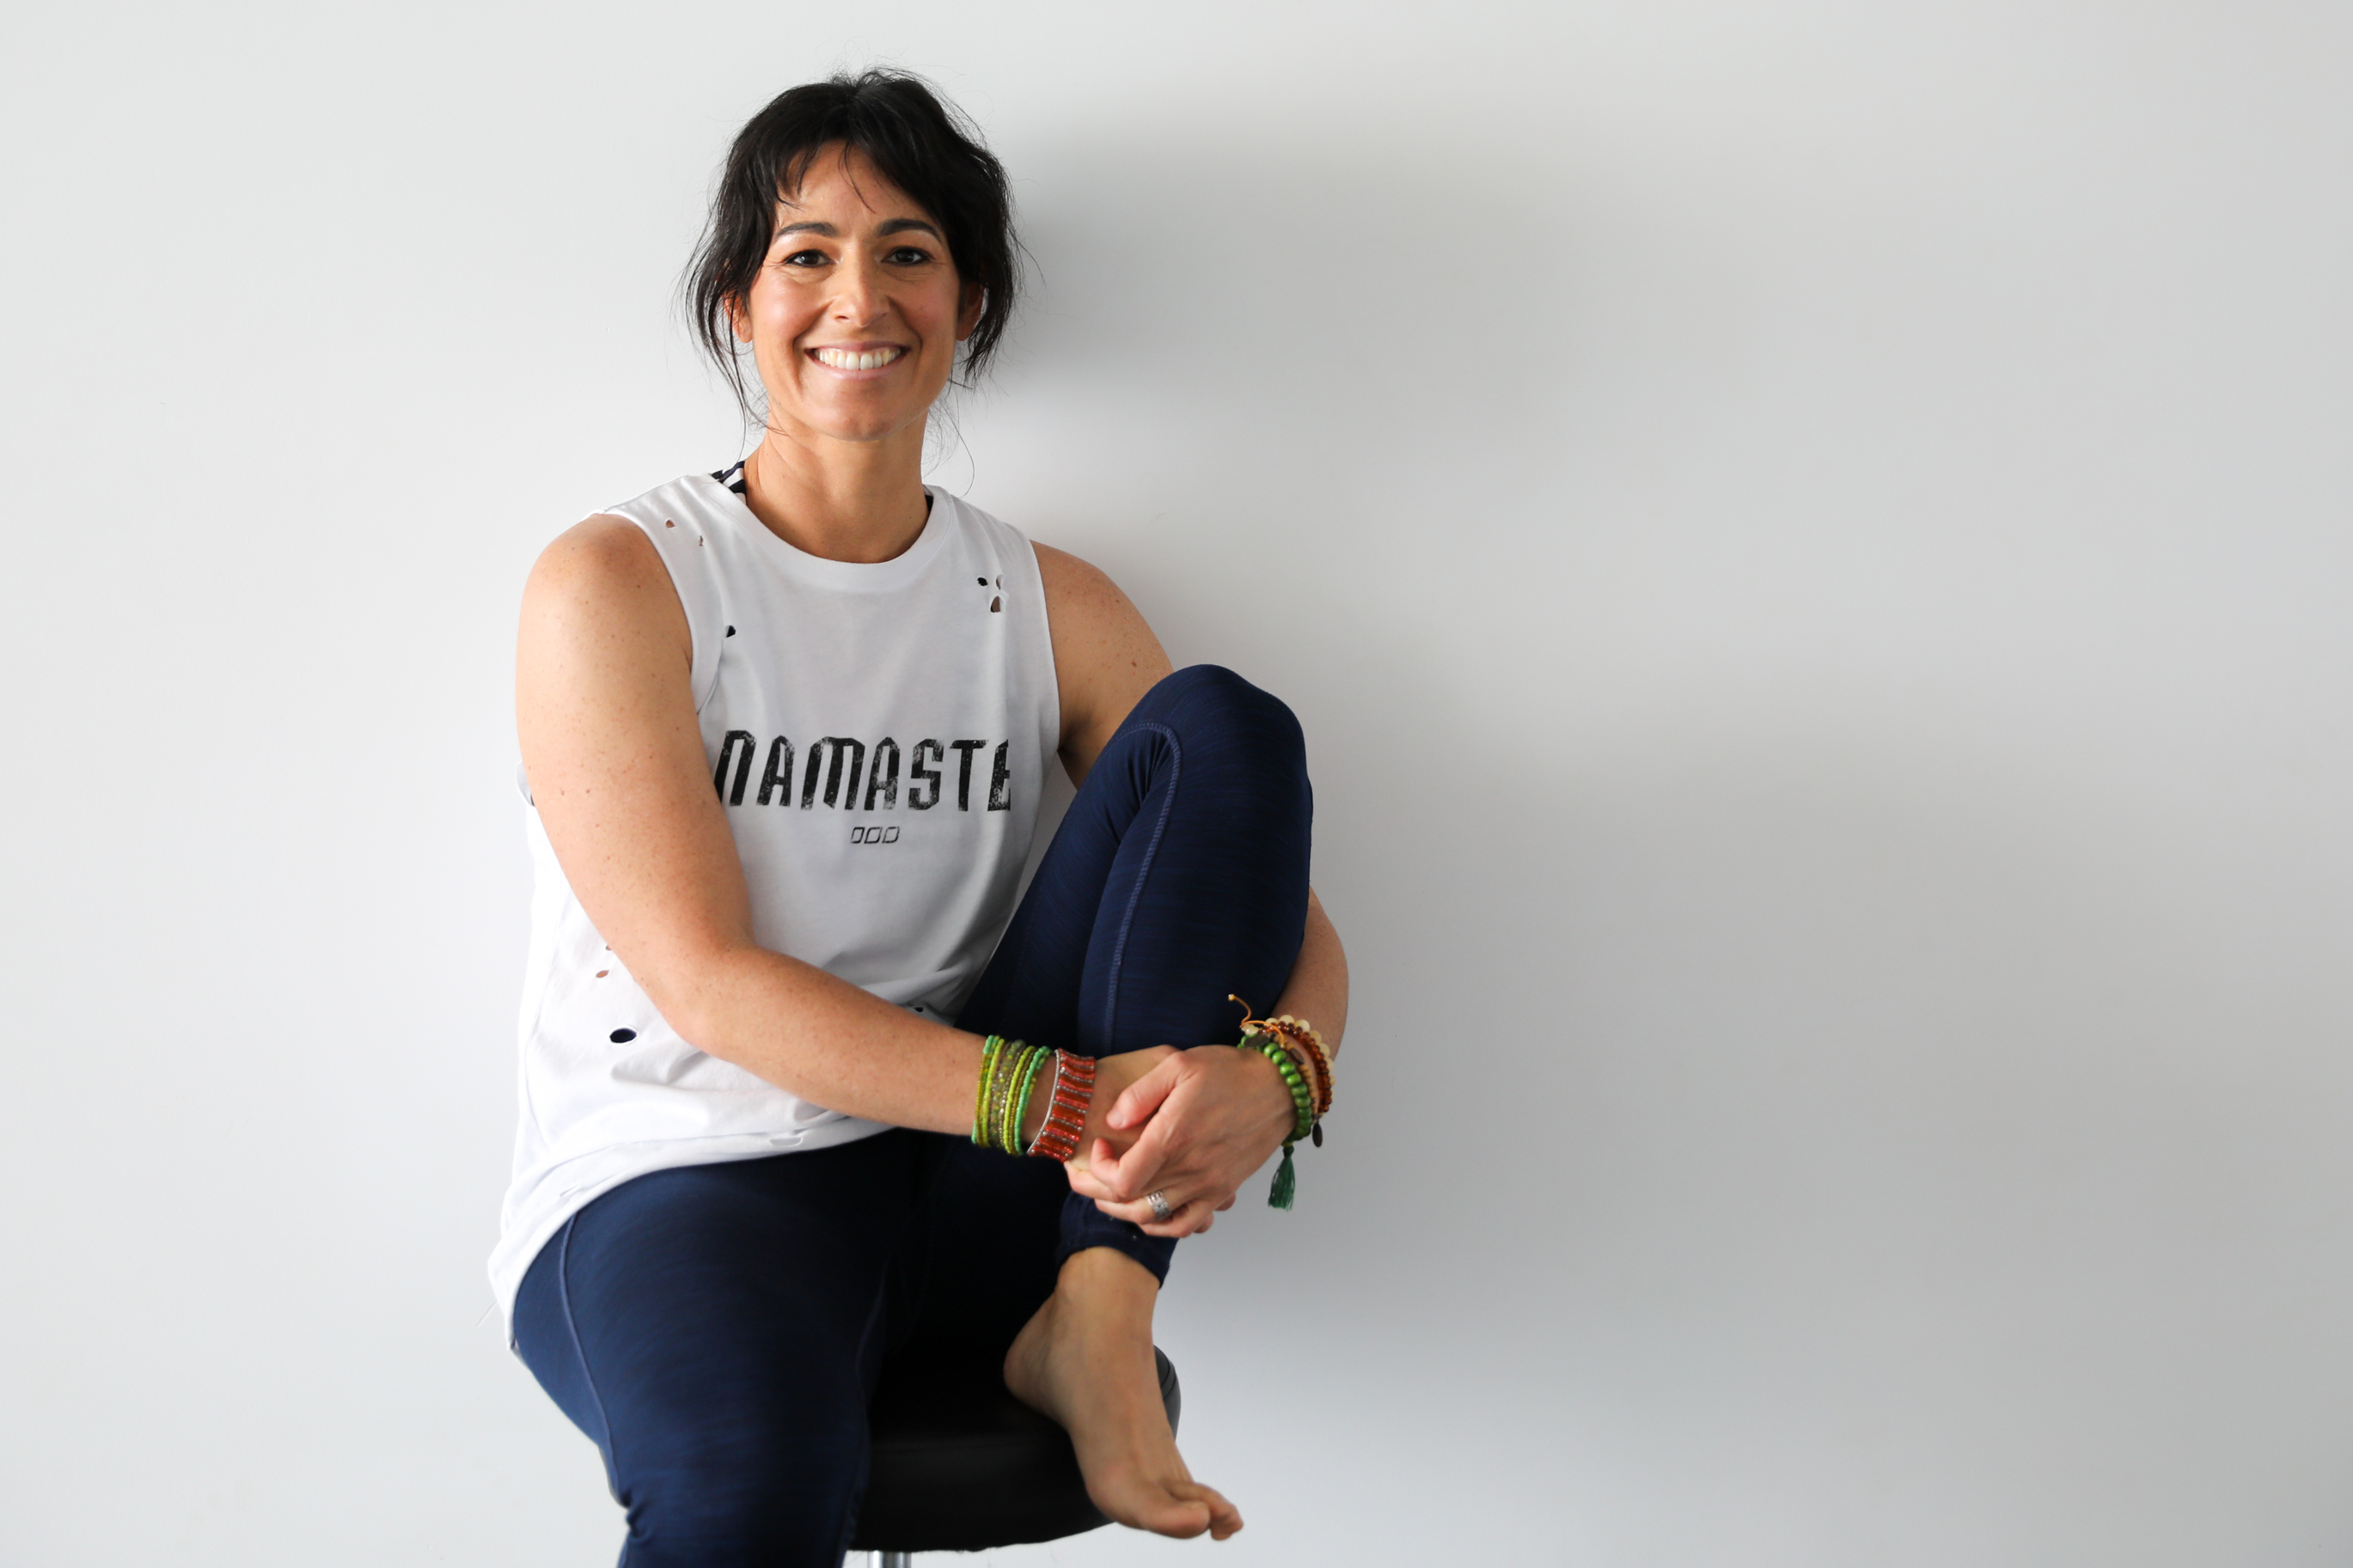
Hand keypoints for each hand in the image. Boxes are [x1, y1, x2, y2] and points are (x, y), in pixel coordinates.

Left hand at [1063, 1044, 1297, 1237]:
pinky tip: (1148, 1213)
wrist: (1278, 1088)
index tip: (1099, 1146)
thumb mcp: (1178, 1065)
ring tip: (1109, 1193)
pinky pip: (1188, 1225)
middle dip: (1096, 1193)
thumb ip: (1140, 1094)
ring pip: (1153, 1218)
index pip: (1121, 1180)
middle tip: (1084, 1176)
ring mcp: (1208, 1185)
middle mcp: (1190, 1169)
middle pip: (1129, 1203)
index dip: (1098, 1171)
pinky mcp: (1222, 1191)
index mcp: (1174, 1138)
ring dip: (1122, 1210)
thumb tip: (1113, 1121)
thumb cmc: (1228, 1072)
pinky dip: (1162, 1226)